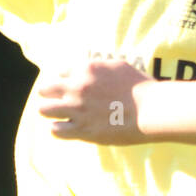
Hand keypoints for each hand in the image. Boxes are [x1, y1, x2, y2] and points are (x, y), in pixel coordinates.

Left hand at [36, 56, 153, 144]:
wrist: (151, 110)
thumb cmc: (140, 87)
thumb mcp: (117, 65)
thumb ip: (98, 67)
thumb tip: (87, 68)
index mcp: (86, 69)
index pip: (60, 72)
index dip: (66, 81)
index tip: (73, 88)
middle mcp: (77, 87)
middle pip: (45, 89)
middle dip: (50, 94)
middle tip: (59, 101)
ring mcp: (78, 109)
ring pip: (44, 109)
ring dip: (50, 111)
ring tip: (60, 115)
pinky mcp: (82, 130)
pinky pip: (55, 130)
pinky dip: (58, 129)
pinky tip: (67, 128)